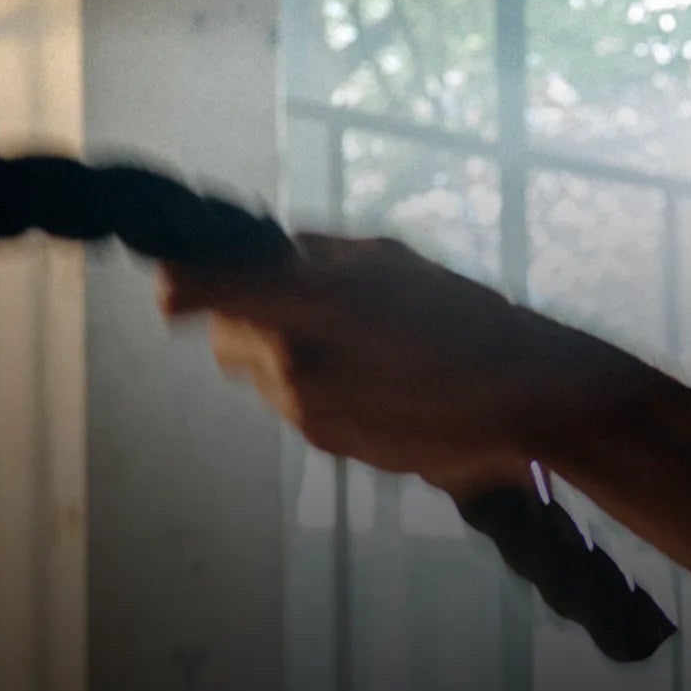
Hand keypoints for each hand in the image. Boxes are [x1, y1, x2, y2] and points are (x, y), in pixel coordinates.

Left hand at [163, 235, 653, 490]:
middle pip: (227, 340)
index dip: (182, 283)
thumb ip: (315, 251)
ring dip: (286, 355)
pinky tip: (375, 378)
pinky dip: (317, 388)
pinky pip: (295, 407)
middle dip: (245, 319)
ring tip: (357, 344)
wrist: (521, 400)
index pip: (206, 291)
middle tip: (296, 304)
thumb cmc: (463, 314)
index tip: (170, 279)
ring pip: (260, 376)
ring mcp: (310, 412)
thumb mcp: (389, 258)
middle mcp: (297, 364)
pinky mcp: (328, 445)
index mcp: (310, 302)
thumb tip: (265, 246)